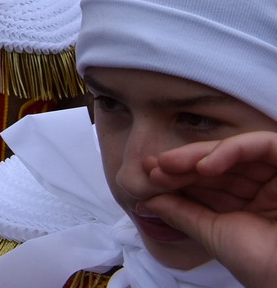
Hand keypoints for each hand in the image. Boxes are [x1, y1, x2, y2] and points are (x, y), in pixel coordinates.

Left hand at [142, 131, 276, 287]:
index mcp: (251, 206)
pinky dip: (229, 151)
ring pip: (235, 152)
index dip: (180, 176)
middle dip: (183, 165)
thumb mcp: (213, 233)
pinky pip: (261, 145)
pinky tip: (202, 166)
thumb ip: (181, 213)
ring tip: (167, 165)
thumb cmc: (259, 264)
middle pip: (220, 165)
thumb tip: (144, 202)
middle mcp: (266, 189)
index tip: (149, 175)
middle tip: (152, 167)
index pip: (211, 182)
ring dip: (197, 156)